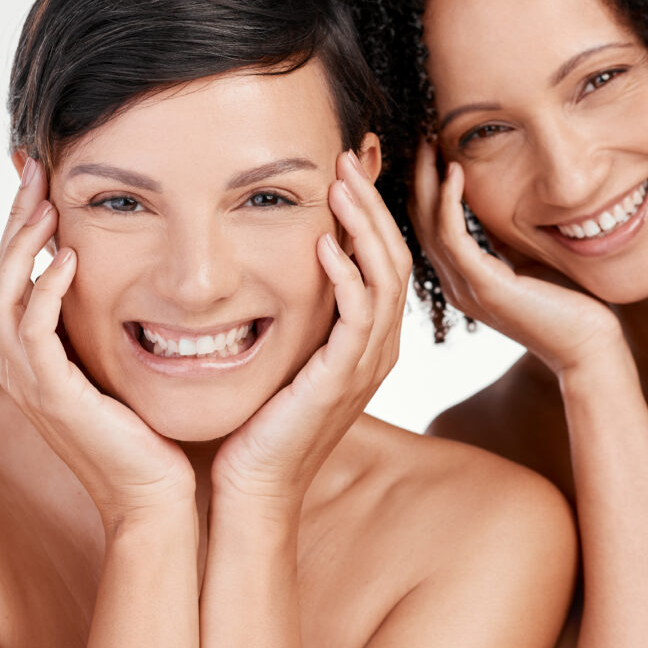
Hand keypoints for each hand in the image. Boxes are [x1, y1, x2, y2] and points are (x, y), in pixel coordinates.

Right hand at [0, 160, 194, 525]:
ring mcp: (29, 383)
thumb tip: (135, 278)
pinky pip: (33, 332)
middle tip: (34, 168)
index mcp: (32, 359)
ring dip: (21, 244)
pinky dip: (44, 289)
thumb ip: (112, 326)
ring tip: (45, 202)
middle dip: (14, 220)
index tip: (41, 178)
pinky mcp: (52, 397)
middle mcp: (20, 367)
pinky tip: (65, 256)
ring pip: (3, 296)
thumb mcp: (124, 367)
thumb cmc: (149, 438)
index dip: (21, 226)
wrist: (154, 501)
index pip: (12, 277)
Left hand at [210, 152, 409, 509]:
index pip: (381, 260)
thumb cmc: (257, 426)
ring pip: (384, 277)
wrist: (254, 489)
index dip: (368, 212)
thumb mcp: (279, 356)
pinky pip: (358, 316)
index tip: (343, 171)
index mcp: (364, 341)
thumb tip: (264, 268)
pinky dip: (346, 275)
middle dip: (371, 204)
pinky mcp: (342, 379)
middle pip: (393, 257)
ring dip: (363, 226)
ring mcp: (364, 365)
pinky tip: (326, 245)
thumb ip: (289, 315)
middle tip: (346, 159)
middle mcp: (375, 349)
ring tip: (341, 184)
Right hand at [411, 138, 623, 376]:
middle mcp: (455, 285)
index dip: (421, 186)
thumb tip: (494, 208)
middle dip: (411, 178)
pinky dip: (450, 200)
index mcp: (462, 279)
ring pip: (426, 226)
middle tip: (413, 136)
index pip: (426, 226)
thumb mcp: (524, 262)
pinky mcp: (484, 286)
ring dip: (424, 181)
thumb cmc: (567, 305)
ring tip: (426, 144)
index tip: (425, 147)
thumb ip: (502, 240)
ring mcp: (465, 288)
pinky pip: (453, 236)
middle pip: (415, 223)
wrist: (588, 346)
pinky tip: (454, 170)